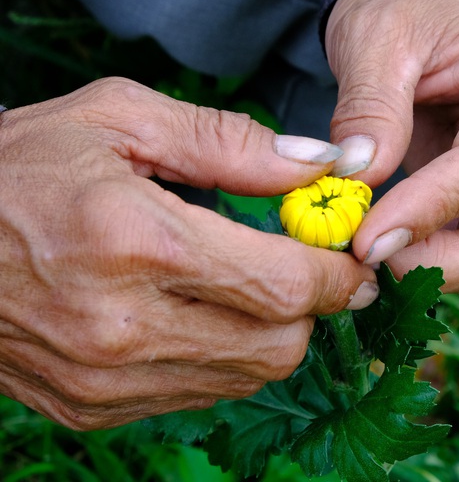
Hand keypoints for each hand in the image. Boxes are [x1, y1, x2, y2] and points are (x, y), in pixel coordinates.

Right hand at [0, 77, 377, 429]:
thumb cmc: (22, 167)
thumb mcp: (122, 121)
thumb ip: (231, 143)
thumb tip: (317, 164)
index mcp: (138, 242)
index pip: (283, 284)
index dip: (338, 276)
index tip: (354, 262)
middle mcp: (123, 326)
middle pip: (279, 345)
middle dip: (311, 309)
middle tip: (302, 270)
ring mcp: (104, 379)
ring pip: (246, 377)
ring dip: (271, 334)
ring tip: (248, 288)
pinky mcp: (91, 408)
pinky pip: (198, 396)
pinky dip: (223, 360)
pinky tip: (201, 317)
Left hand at [325, 0, 458, 292]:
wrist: (430, 8)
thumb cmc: (409, 7)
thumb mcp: (376, 38)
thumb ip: (371, 108)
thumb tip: (358, 180)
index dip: (426, 213)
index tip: (365, 242)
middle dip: (438, 263)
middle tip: (365, 258)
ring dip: (434, 267)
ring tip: (370, 251)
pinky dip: (435, 257)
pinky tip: (389, 243)